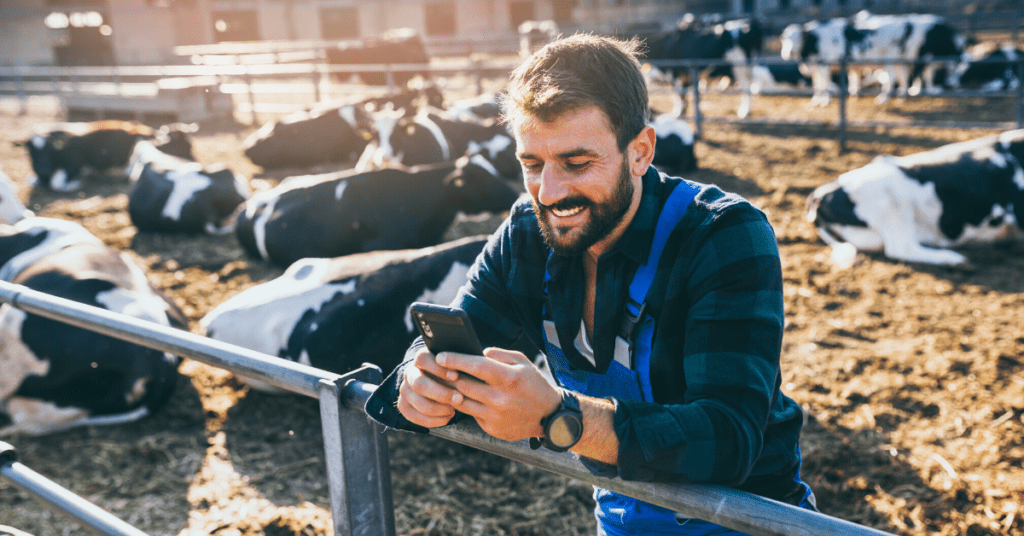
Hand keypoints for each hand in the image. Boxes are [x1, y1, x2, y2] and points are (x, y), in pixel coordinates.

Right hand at [396, 348, 462, 427]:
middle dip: (441, 393)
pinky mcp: (403, 405)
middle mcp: (410, 372)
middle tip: (459, 399)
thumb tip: (484, 355)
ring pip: (417, 402)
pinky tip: (447, 418)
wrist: (440, 385)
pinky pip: (413, 416)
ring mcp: (405, 389)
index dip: (438, 368)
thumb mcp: (458, 364)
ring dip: (438, 409)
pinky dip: (432, 420)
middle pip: (419, 383)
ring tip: (453, 410)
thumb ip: (465, 361)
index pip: (422, 359)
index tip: (456, 376)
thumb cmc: (454, 373)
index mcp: (421, 358)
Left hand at [436, 347, 561, 442]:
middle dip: (449, 376)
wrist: (549, 417)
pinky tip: (467, 398)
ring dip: (454, 392)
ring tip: (450, 384)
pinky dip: (467, 405)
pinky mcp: (492, 429)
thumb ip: (499, 354)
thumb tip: (478, 353)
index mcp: (508, 378)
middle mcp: (500, 398)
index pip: (475, 366)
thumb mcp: (523, 362)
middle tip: (441, 370)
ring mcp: (495, 416)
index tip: (440, 356)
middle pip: (463, 384)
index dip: (454, 360)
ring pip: (462, 401)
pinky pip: (471, 414)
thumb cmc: (534, 385)